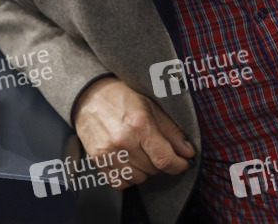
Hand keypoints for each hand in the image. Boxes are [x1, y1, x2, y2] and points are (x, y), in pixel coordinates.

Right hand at [73, 76, 195, 189]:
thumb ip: (171, 131)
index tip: (182, 163)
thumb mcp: (152, 106)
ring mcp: (108, 153)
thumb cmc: (122, 97)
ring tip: (140, 152)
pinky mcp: (97, 161)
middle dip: (160, 161)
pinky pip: (118, 182)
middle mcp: (123, 142)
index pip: (165, 159)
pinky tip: (128, 162)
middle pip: (153, 170)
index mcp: (140, 125)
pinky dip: (127, 177)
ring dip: (144, 170)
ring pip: (137, 178)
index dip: (178, 165)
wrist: (90, 95)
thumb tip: (188, 151)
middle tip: (156, 147)